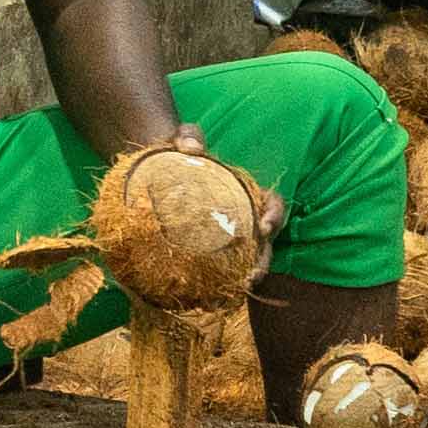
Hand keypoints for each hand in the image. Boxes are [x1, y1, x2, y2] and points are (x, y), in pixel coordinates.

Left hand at [173, 123, 285, 284]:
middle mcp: (243, 216)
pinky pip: (219, 265)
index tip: (264, 227)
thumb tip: (190, 147)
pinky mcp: (208, 247)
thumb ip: (189, 135)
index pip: (272, 205)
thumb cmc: (177, 151)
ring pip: (247, 259)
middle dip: (264, 259)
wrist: (152, 167)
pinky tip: (207, 292)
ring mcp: (228, 233)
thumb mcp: (184, 137)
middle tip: (252, 275)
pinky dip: (217, 279)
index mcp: (246, 192)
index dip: (275, 216)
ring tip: (237, 289)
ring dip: (246, 276)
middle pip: (265, 242)